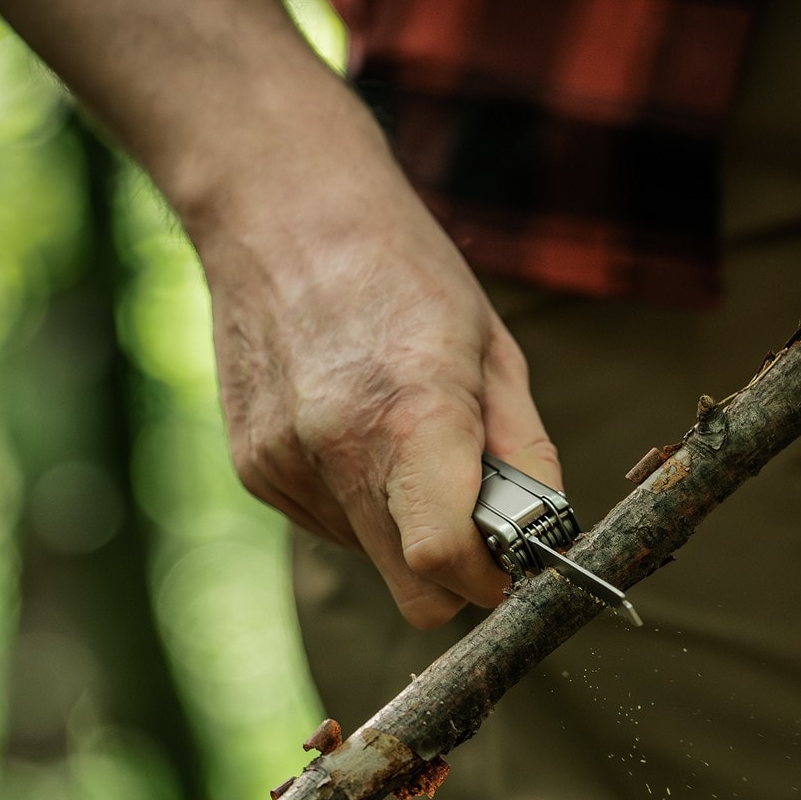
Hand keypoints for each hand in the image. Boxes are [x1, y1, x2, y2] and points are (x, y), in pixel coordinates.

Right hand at [194, 109, 562, 629]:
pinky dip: (352, 499)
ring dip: (397, 525)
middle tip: (471, 517)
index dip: (488, 581)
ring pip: (368, 558)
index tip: (509, 566)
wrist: (282, 210)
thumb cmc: (403, 270)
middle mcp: (339, 449)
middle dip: (451, 570)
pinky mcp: (253, 468)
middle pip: (410, 589)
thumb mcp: (491, 349)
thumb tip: (546, 533)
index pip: (442, 560)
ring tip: (395, 432)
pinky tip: (350, 426)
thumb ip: (524, 451)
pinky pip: (325, 524)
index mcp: (414, 415)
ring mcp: (286, 463)